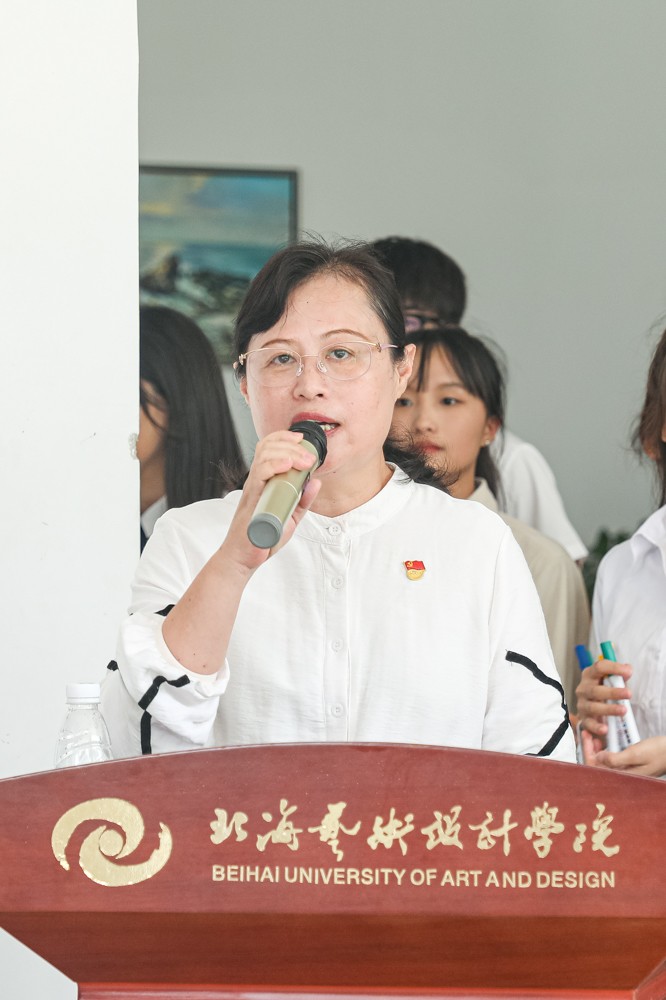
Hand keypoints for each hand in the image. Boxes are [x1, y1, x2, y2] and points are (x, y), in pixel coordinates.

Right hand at [221, 429, 321, 573]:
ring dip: (286, 453)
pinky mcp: (251, 500)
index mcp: (265, 481)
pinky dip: (273, 466)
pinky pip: (259, 476)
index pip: (268, 448)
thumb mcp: (291, 517)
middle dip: (290, 445)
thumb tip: (316, 482)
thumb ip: (303, 501)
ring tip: (303, 460)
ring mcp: (253, 489)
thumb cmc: (264, 537)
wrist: (244, 557)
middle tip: (309, 456)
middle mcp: (257, 481)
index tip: (301, 439)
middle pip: (267, 448)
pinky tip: (286, 465)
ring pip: (263, 457)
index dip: (283, 438)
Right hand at [576, 657, 631, 739]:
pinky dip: (596, 726)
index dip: (613, 668)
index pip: (599, 667)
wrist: (593, 709)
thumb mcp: (611, 681)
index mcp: (589, 675)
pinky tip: (605, 729)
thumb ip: (620, 675)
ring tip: (623, 710)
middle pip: (595, 690)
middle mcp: (583, 688)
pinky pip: (589, 723)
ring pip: (593, 707)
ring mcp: (582, 704)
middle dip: (613, 692)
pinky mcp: (584, 719)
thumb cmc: (604, 691)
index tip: (628, 672)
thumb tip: (628, 669)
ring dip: (609, 709)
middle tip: (629, 694)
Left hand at [592, 737, 665, 777]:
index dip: (588, 752)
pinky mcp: (629, 765)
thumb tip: (597, 759)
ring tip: (594, 735)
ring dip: (596, 749)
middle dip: (589, 750)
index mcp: (623, 776)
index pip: (596, 769)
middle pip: (598, 766)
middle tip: (587, 732)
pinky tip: (604, 741)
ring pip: (603, 762)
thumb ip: (616, 759)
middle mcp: (622, 776)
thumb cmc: (658, 752)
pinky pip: (611, 760)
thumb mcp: (636, 754)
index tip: (585, 735)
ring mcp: (625, 771)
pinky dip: (605, 750)